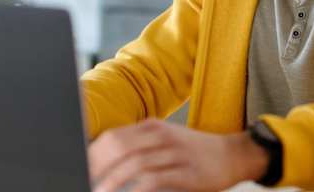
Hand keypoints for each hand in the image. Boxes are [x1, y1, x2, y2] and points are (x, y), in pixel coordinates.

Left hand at [88, 119, 268, 191]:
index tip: (81, 170)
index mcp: (152, 127)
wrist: (233, 155)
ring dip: (113, 181)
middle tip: (86, 182)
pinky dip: (136, 189)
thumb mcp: (165, 141)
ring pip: (135, 164)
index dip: (93, 155)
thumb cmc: (195, 152)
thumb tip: (106, 162)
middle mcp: (162, 136)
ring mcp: (175, 153)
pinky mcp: (187, 172)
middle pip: (120, 148)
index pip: (114, 137)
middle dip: (98, 167)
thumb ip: (140, 147)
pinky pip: (155, 179)